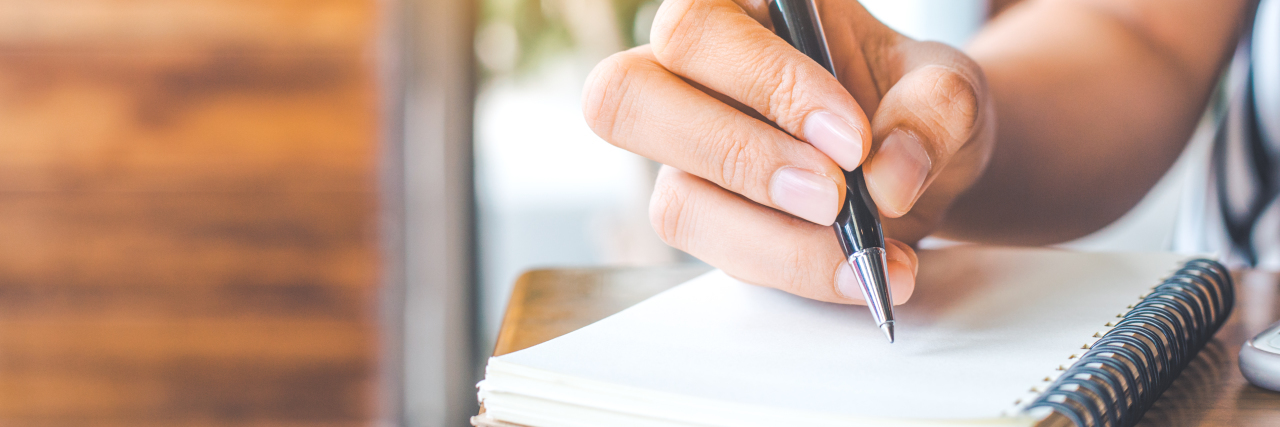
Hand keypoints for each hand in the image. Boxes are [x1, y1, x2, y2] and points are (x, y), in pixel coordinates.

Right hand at [582, 0, 993, 304]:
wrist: (913, 167)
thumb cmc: (908, 103)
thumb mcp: (945, 90)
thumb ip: (934, 113)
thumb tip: (889, 180)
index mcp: (736, 8)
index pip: (699, 26)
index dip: (763, 82)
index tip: (851, 140)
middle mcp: (684, 74)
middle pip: (626, 97)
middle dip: (738, 156)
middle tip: (833, 196)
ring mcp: (680, 153)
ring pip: (672, 199)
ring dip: (771, 237)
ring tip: (867, 250)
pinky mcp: (698, 216)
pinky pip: (716, 254)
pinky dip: (793, 270)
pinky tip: (861, 273)